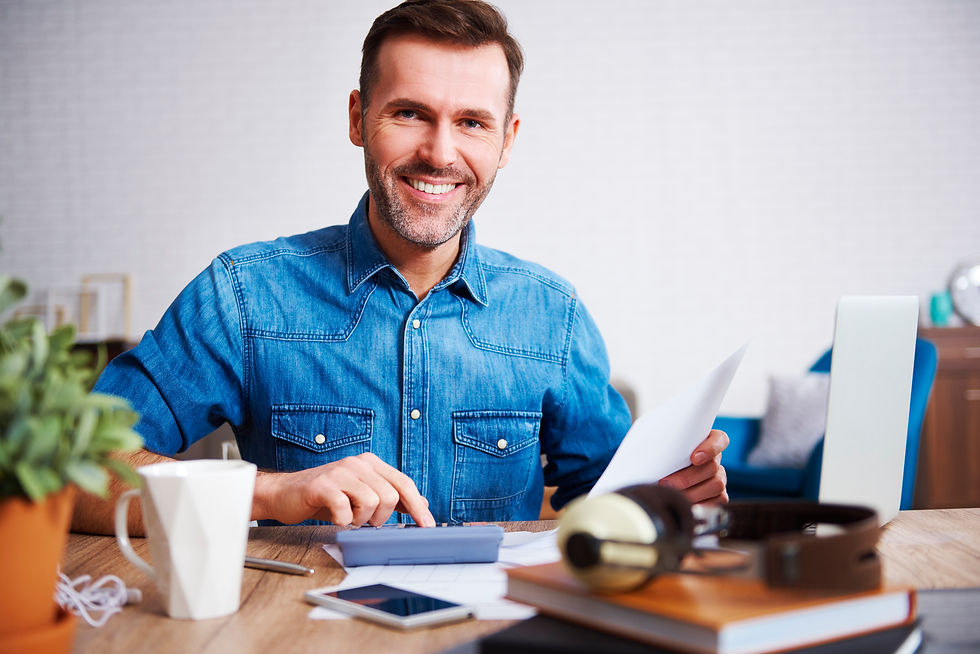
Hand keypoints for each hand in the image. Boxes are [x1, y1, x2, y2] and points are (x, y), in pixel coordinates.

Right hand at [252, 453, 435, 526]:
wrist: (286, 493)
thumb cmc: (325, 496)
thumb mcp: (361, 494)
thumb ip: (390, 496)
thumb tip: (421, 503)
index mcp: (371, 463)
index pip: (404, 483)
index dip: (417, 506)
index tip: (428, 525)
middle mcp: (358, 463)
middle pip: (390, 495)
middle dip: (381, 518)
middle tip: (365, 521)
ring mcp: (340, 472)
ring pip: (372, 502)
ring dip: (361, 520)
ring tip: (348, 518)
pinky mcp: (323, 485)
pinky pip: (345, 509)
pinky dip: (343, 521)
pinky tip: (336, 518)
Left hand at [658, 429, 728, 503]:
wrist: (658, 469)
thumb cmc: (661, 453)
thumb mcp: (662, 444)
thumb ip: (663, 443)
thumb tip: (648, 449)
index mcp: (709, 440)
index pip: (719, 440)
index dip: (710, 449)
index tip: (694, 458)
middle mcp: (716, 459)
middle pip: (712, 466)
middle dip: (688, 478)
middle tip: (667, 483)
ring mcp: (719, 477)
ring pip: (716, 485)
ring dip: (693, 493)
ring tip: (673, 496)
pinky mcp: (719, 495)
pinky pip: (717, 501)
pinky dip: (702, 505)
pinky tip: (686, 505)